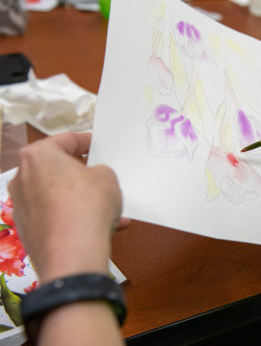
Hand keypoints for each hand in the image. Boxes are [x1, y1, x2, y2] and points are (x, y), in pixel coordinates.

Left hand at [8, 133, 122, 283]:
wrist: (73, 253)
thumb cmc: (86, 208)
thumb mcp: (107, 176)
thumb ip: (99, 171)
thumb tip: (94, 179)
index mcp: (37, 156)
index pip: (64, 140)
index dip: (85, 141)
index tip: (94, 144)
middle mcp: (22, 179)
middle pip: (56, 169)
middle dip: (79, 173)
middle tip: (99, 176)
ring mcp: (22, 206)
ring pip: (56, 195)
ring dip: (80, 198)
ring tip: (106, 207)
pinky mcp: (28, 230)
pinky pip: (55, 216)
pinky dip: (74, 217)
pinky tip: (100, 225)